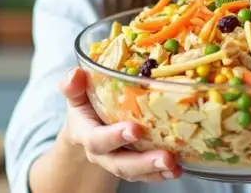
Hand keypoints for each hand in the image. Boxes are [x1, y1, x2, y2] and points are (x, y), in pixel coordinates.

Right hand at [58, 67, 182, 182]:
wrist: (84, 129)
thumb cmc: (84, 106)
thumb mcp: (76, 94)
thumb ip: (74, 85)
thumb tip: (76, 74)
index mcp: (86, 133)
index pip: (97, 139)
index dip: (114, 137)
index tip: (135, 130)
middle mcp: (101, 153)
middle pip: (119, 163)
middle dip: (143, 162)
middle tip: (165, 157)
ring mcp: (117, 161)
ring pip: (134, 172)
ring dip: (155, 170)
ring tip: (174, 166)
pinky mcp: (132, 166)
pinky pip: (145, 175)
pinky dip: (161, 174)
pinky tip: (176, 170)